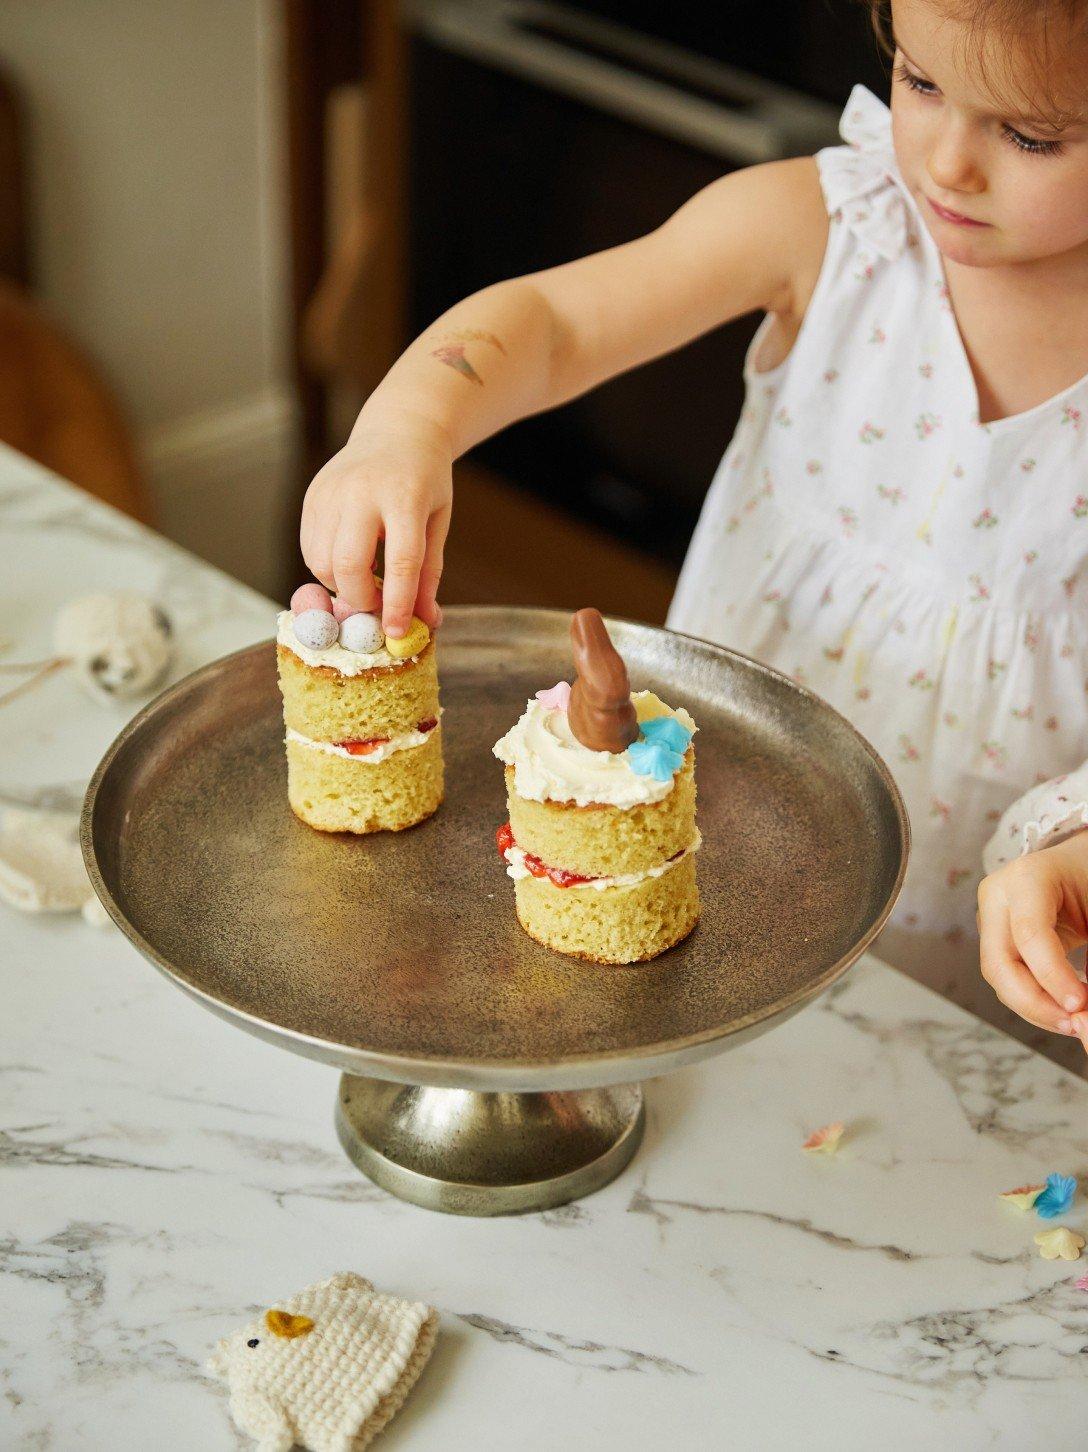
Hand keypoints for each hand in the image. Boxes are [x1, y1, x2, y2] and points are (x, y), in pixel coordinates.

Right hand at [300, 414, 452, 637]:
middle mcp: (361, 491)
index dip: (398, 604)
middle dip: (360, 599)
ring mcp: (331, 492)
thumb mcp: (437, 522)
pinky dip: (327, 568)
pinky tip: (350, 559)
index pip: (401, 561)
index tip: (396, 633)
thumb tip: (425, 622)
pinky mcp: (312, 496)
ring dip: (342, 585)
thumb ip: (429, 573)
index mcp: (404, 496)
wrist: (398, 430)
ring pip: (321, 561)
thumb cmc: (425, 481)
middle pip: (347, 564)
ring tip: (367, 577)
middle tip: (377, 606)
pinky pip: (310, 549)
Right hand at [978, 832, 1087, 1050]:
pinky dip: (1033, 1001)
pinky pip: (1006, 978)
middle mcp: (997, 896)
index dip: (1053, 976)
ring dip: (1034, 1009)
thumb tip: (1086, 1005)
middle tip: (1073, 1024)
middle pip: (999, 963)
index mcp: (1025, 878)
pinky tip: (1060, 1012)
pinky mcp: (993, 938)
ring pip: (998, 977)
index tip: (1079, 1005)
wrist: (1077, 865)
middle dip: (1035, 1003)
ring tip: (1071, 1023)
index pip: (1029, 935)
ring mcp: (989, 917)